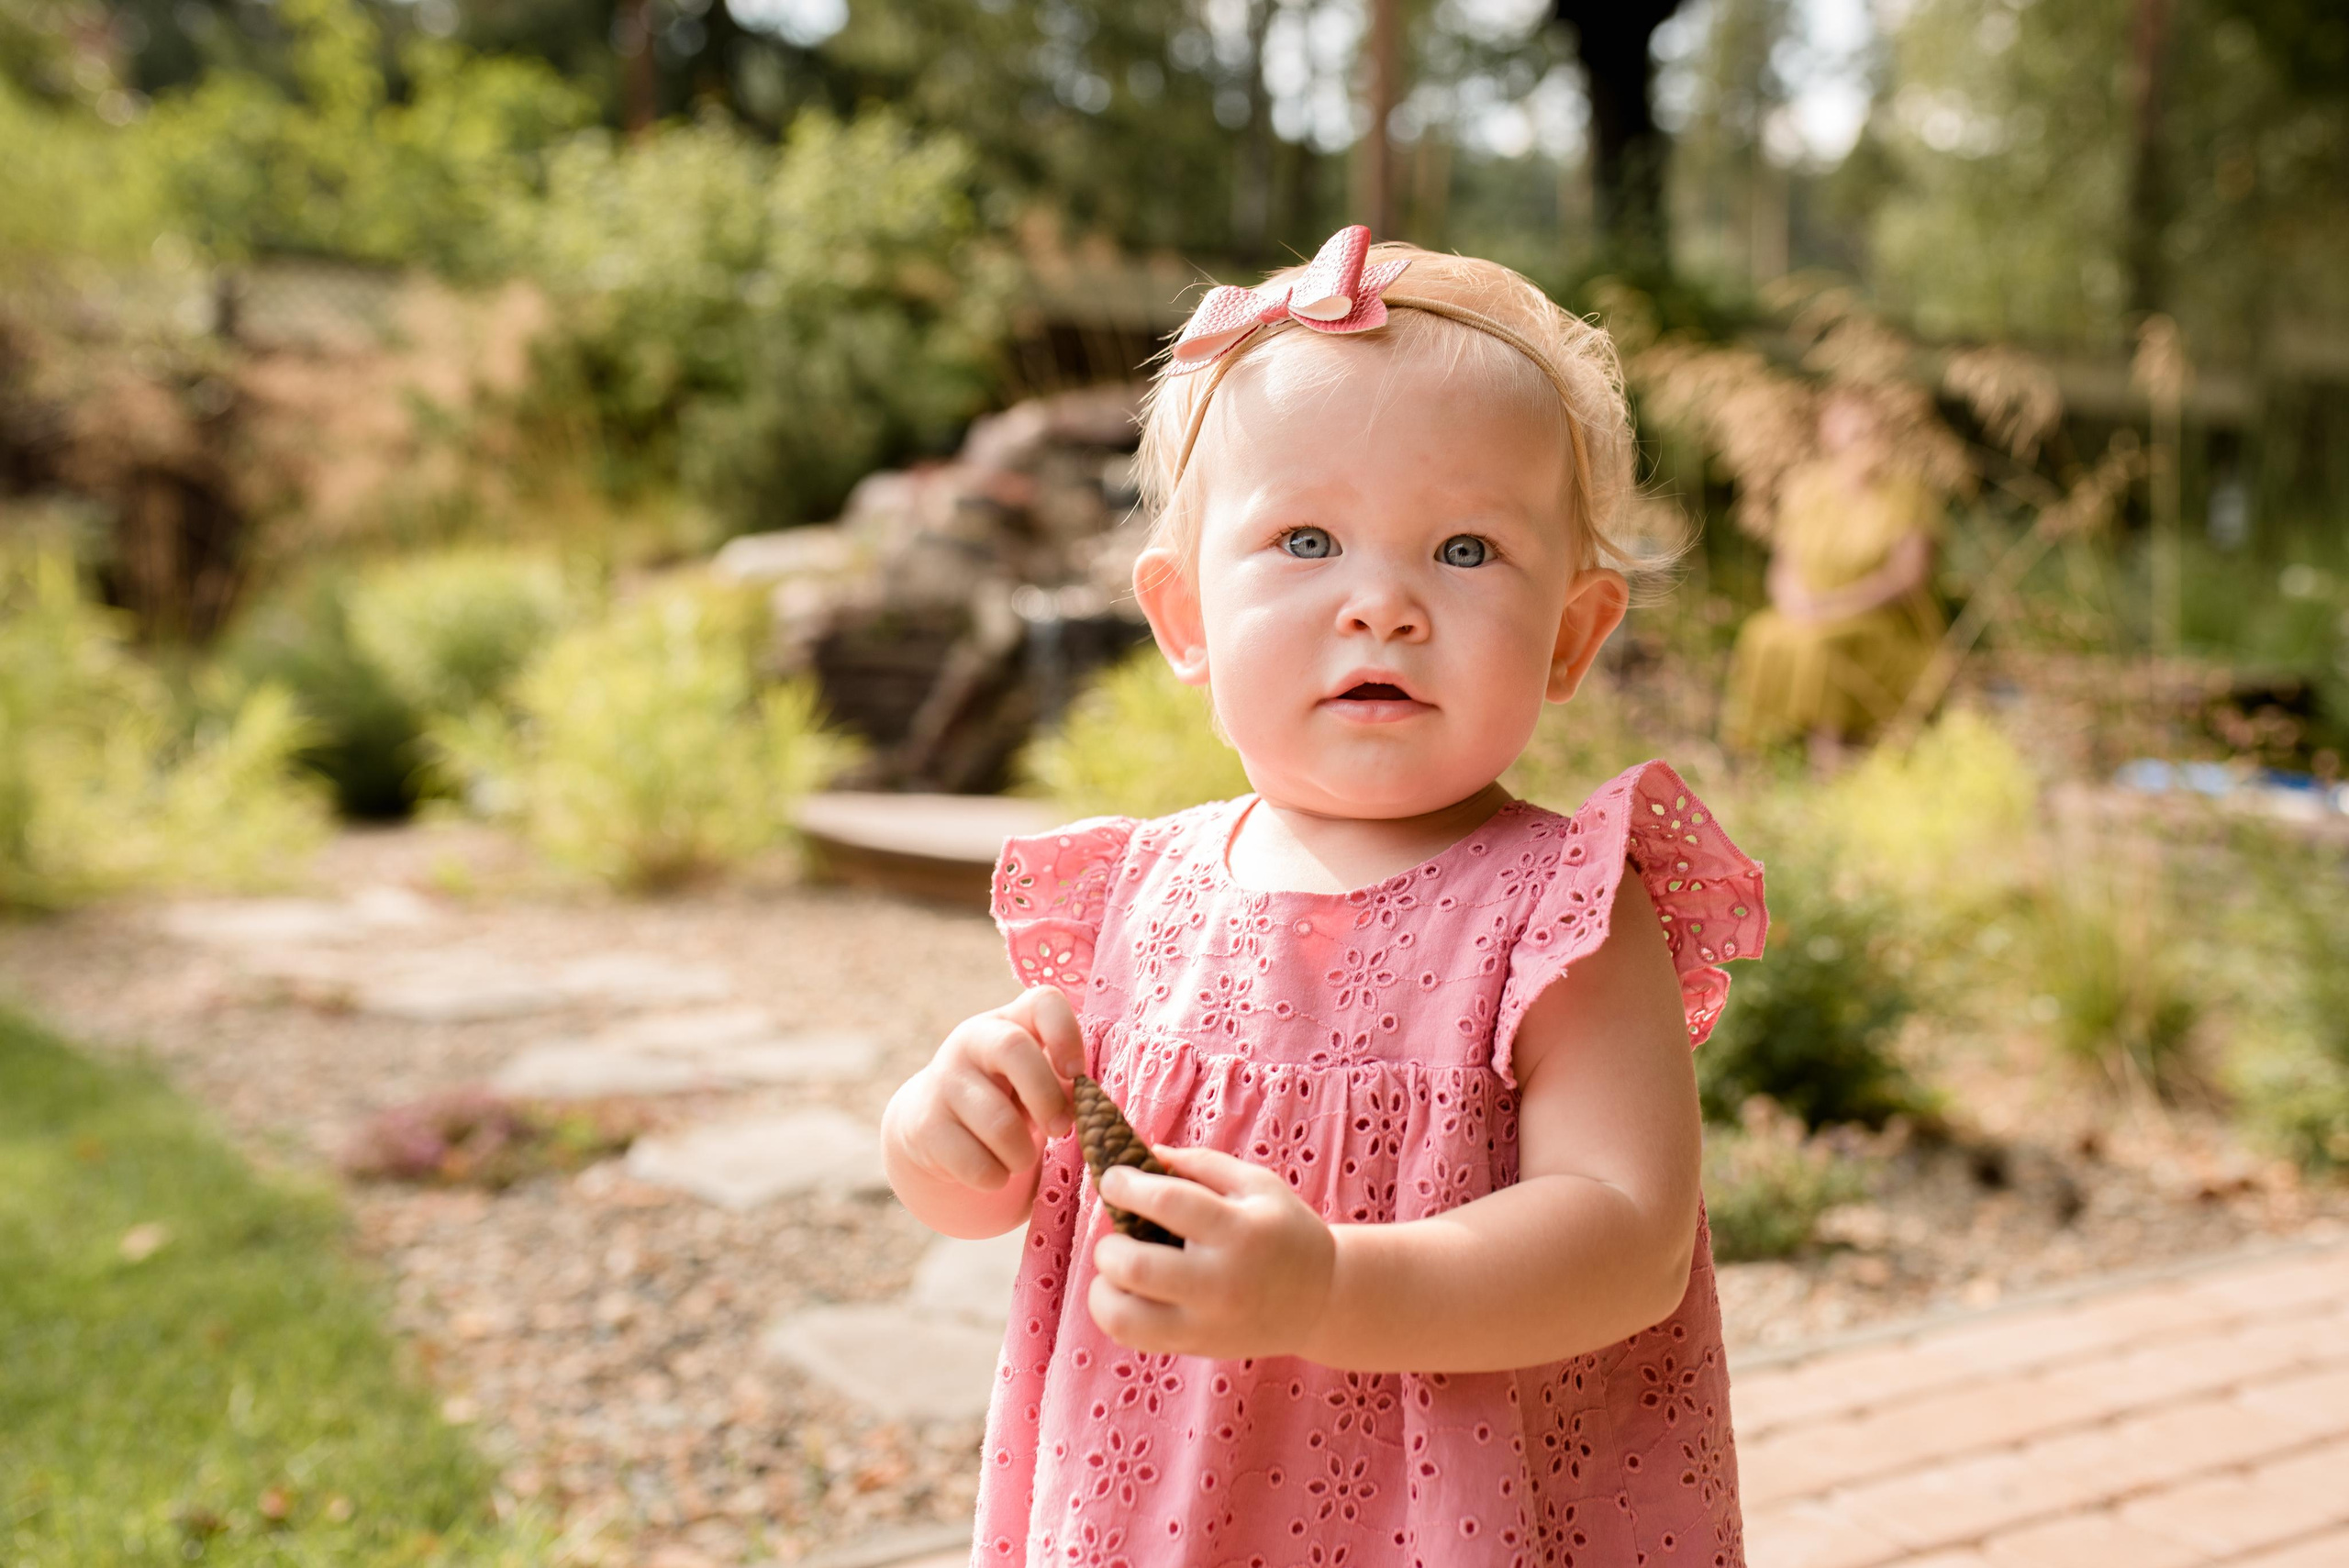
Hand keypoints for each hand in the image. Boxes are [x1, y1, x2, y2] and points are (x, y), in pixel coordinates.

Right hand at [886, 986, 1084, 1192]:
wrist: (933, 1128)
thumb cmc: (1006, 1099)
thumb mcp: (1034, 1081)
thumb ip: (1063, 1083)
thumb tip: (1087, 1101)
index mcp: (1011, 1021)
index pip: (1043, 1002)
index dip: (1066, 1034)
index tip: (1077, 1073)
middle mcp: (972, 1039)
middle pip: (1013, 1048)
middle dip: (1047, 1097)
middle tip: (1061, 1129)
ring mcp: (943, 1079)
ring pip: (999, 1123)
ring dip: (1022, 1154)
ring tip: (1020, 1157)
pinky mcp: (925, 1124)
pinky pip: (977, 1164)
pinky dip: (996, 1177)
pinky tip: (992, 1169)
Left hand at [1087, 1147, 1335, 1359]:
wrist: (1321, 1300)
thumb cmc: (1285, 1231)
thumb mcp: (1258, 1184)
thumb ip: (1202, 1163)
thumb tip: (1144, 1154)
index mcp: (1238, 1231)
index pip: (1167, 1202)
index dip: (1126, 1185)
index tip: (1113, 1178)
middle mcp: (1219, 1282)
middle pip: (1135, 1267)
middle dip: (1108, 1242)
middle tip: (1117, 1231)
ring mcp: (1205, 1322)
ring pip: (1123, 1316)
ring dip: (1103, 1285)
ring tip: (1119, 1268)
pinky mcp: (1195, 1346)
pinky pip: (1131, 1337)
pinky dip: (1113, 1312)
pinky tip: (1129, 1291)